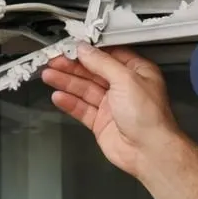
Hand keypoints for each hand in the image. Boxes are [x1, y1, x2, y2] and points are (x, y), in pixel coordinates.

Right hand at [41, 42, 179, 178]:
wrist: (148, 151)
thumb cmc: (149, 116)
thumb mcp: (126, 79)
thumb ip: (102, 63)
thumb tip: (85, 50)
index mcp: (136, 72)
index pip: (108, 55)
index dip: (88, 51)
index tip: (70, 47)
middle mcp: (124, 87)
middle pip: (93, 72)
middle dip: (72, 66)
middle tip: (53, 61)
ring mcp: (112, 106)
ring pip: (85, 90)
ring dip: (66, 82)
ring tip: (49, 75)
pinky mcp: (101, 122)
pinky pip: (82, 109)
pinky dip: (69, 103)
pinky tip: (58, 96)